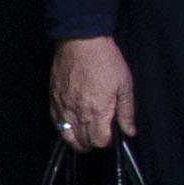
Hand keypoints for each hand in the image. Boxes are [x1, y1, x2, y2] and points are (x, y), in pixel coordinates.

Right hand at [52, 36, 134, 152]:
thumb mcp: (125, 85)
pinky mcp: (54, 100)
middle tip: (100, 134)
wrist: (81, 41)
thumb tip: (130, 131)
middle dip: (93, 143)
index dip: (107, 141)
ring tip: (85, 135)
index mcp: (98, 110)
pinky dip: (63, 129)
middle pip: (83, 142)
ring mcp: (63, 107)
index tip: (111, 135)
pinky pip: (56, 123)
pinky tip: (71, 125)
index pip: (100, 141)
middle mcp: (78, 112)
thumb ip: (127, 112)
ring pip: (67, 137)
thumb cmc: (104, 59)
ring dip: (77, 140)